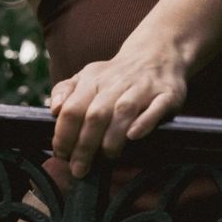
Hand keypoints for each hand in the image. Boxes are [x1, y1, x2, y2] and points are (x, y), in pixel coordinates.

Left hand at [49, 38, 187, 178]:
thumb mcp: (88, 75)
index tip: (62, 155)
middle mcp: (117, 82)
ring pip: (124, 111)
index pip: (73, 109)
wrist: (157, 52)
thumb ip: (66, 91)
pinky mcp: (167, 94)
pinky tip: (133, 136)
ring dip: (112, 138)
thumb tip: (54, 109)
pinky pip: (156, 108)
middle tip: (80, 169)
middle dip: (85, 146)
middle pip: (96, 114)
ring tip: (107, 157)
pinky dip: (144, 123)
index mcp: (94, 79)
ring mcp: (143, 87)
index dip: (64, 135)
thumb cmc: (117, 74)